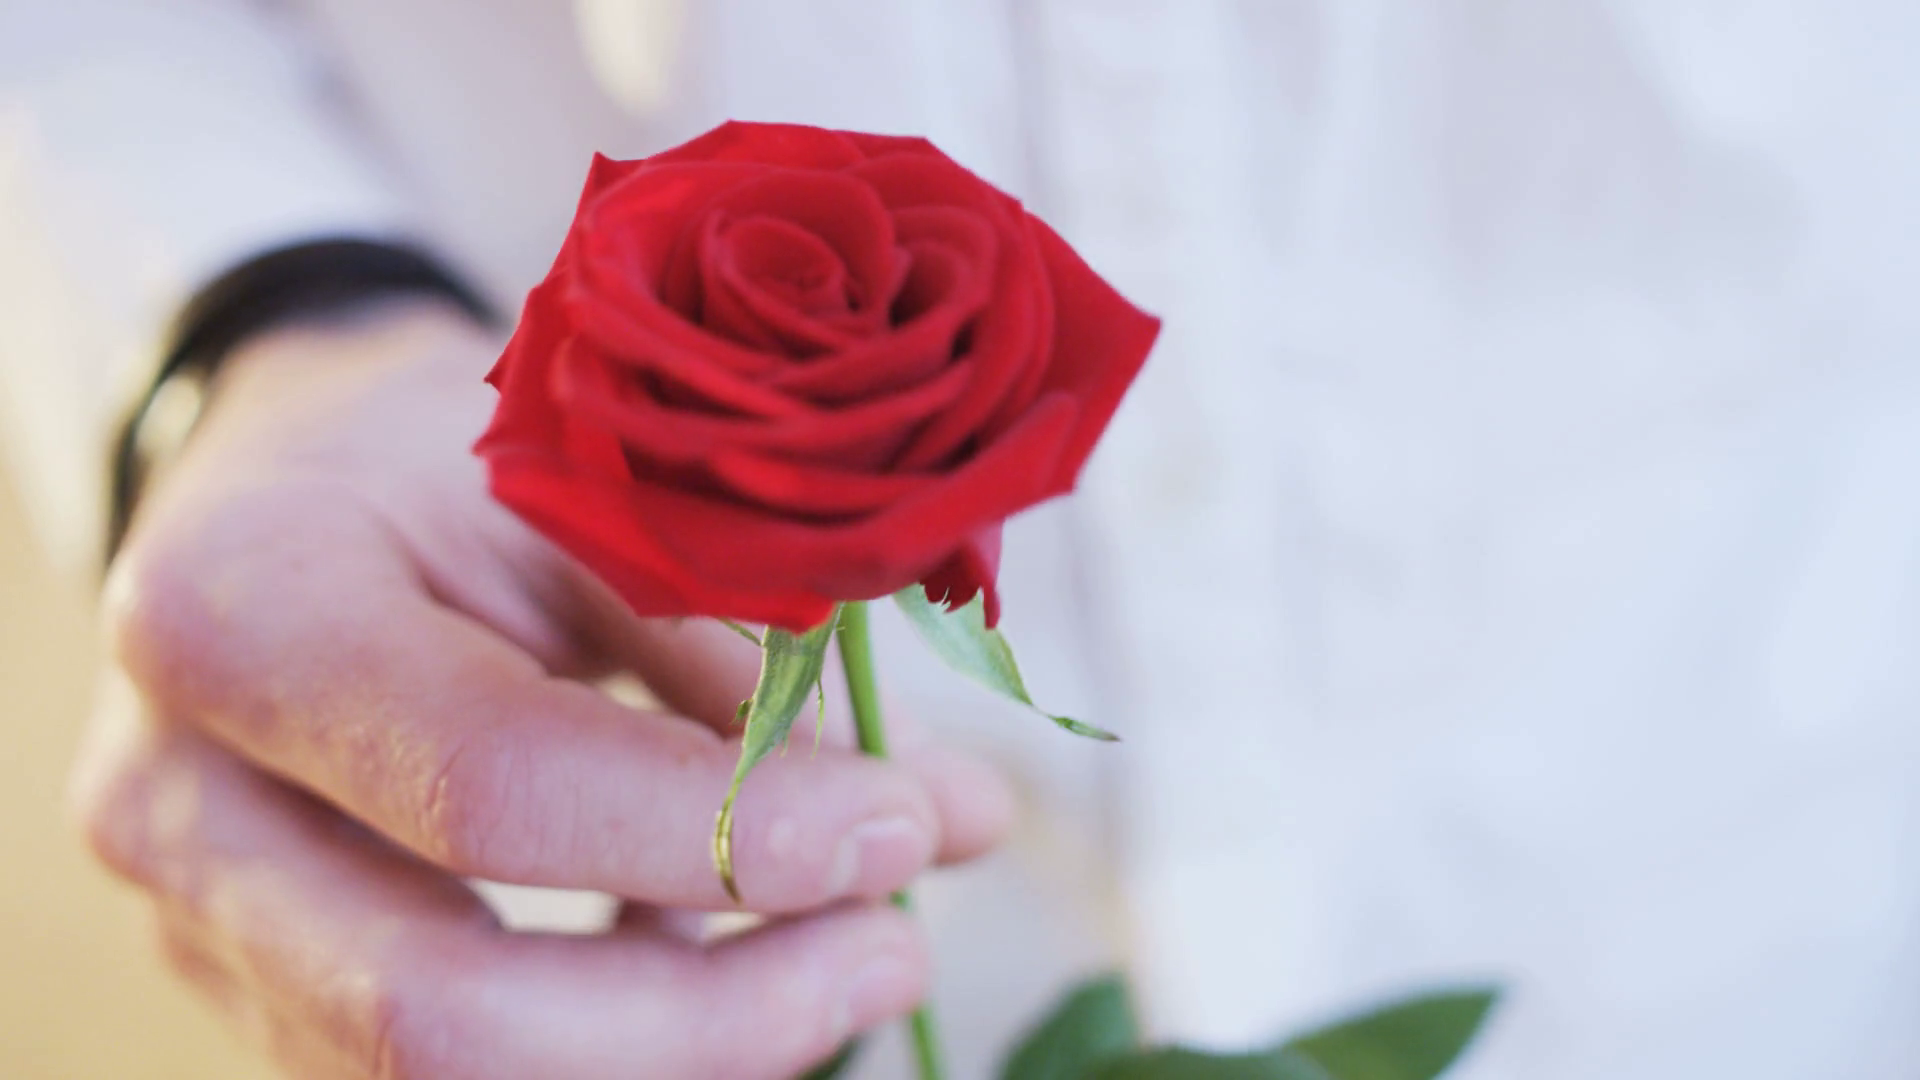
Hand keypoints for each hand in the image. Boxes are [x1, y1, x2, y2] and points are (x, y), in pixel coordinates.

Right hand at [71, 300, 1014, 1078]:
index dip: (721, 833)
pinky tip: (732, 964)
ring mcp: (207, 930)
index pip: (491, 781)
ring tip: (856, 959)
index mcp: (242, 611)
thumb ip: (751, 647)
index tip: (898, 827)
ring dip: (694, 1057)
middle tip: (897, 949)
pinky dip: (633, 1055)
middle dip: (713, 1023)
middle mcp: (180, 802)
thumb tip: (951, 816)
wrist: (275, 498)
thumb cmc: (442, 463)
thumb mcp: (591, 487)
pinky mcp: (267, 996)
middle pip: (440, 1012)